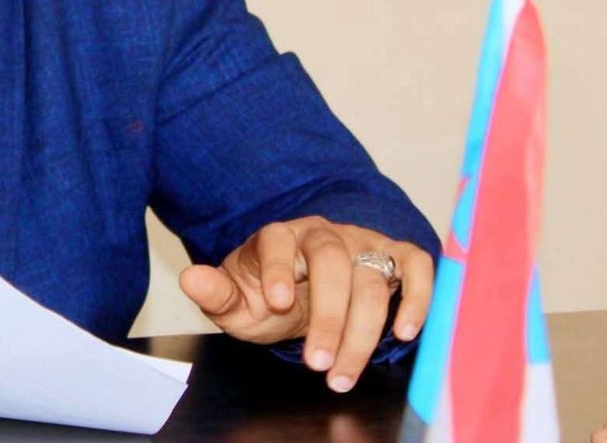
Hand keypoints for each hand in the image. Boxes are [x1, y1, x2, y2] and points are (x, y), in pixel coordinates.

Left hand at [178, 216, 432, 392]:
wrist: (304, 290)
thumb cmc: (268, 295)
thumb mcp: (237, 301)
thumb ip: (216, 293)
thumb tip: (190, 279)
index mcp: (276, 237)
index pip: (276, 241)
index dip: (279, 268)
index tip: (278, 303)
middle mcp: (321, 233)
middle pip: (332, 262)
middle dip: (328, 317)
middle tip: (317, 365)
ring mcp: (360, 242)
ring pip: (371, 277)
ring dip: (364, 330)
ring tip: (343, 374)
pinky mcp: (392, 257)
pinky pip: (414, 265)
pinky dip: (417, 294)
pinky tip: (404, 331)